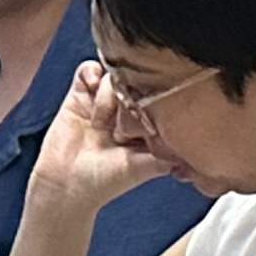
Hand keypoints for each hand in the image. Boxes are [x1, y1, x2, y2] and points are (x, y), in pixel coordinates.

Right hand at [30, 62, 178, 212]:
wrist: (65, 186)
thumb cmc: (103, 182)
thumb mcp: (140, 169)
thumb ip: (165, 156)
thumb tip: (190, 149)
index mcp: (147, 123)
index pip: (160, 96)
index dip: (154, 100)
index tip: (146, 117)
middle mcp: (127, 109)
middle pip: (138, 81)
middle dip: (130, 95)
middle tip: (121, 124)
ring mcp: (104, 100)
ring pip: (115, 74)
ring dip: (108, 93)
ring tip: (100, 122)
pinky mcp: (80, 95)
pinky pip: (88, 70)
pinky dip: (90, 72)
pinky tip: (88, 87)